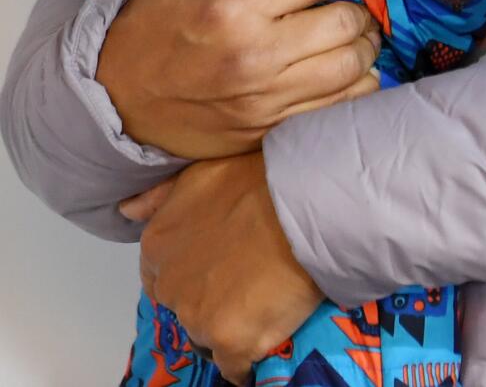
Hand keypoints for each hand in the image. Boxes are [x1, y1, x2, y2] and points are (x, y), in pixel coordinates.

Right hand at [97, 0, 391, 157]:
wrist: (117, 98)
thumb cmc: (155, 23)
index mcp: (234, 7)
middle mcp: (255, 56)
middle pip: (343, 27)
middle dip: (361, 13)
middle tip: (359, 6)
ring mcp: (264, 101)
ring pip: (350, 72)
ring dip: (365, 50)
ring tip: (358, 38)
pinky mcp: (267, 132)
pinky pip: (335, 111)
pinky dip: (354, 90)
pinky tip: (348, 74)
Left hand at [134, 152, 321, 384]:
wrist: (303, 200)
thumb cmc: (256, 178)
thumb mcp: (199, 173)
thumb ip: (160, 197)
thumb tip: (126, 211)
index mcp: (157, 245)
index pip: (161, 276)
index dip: (192, 274)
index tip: (218, 268)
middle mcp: (170, 285)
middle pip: (184, 308)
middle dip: (208, 301)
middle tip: (244, 283)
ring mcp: (198, 317)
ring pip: (208, 337)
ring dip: (229, 326)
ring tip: (262, 304)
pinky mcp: (230, 342)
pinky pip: (235, 366)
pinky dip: (248, 358)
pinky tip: (267, 337)